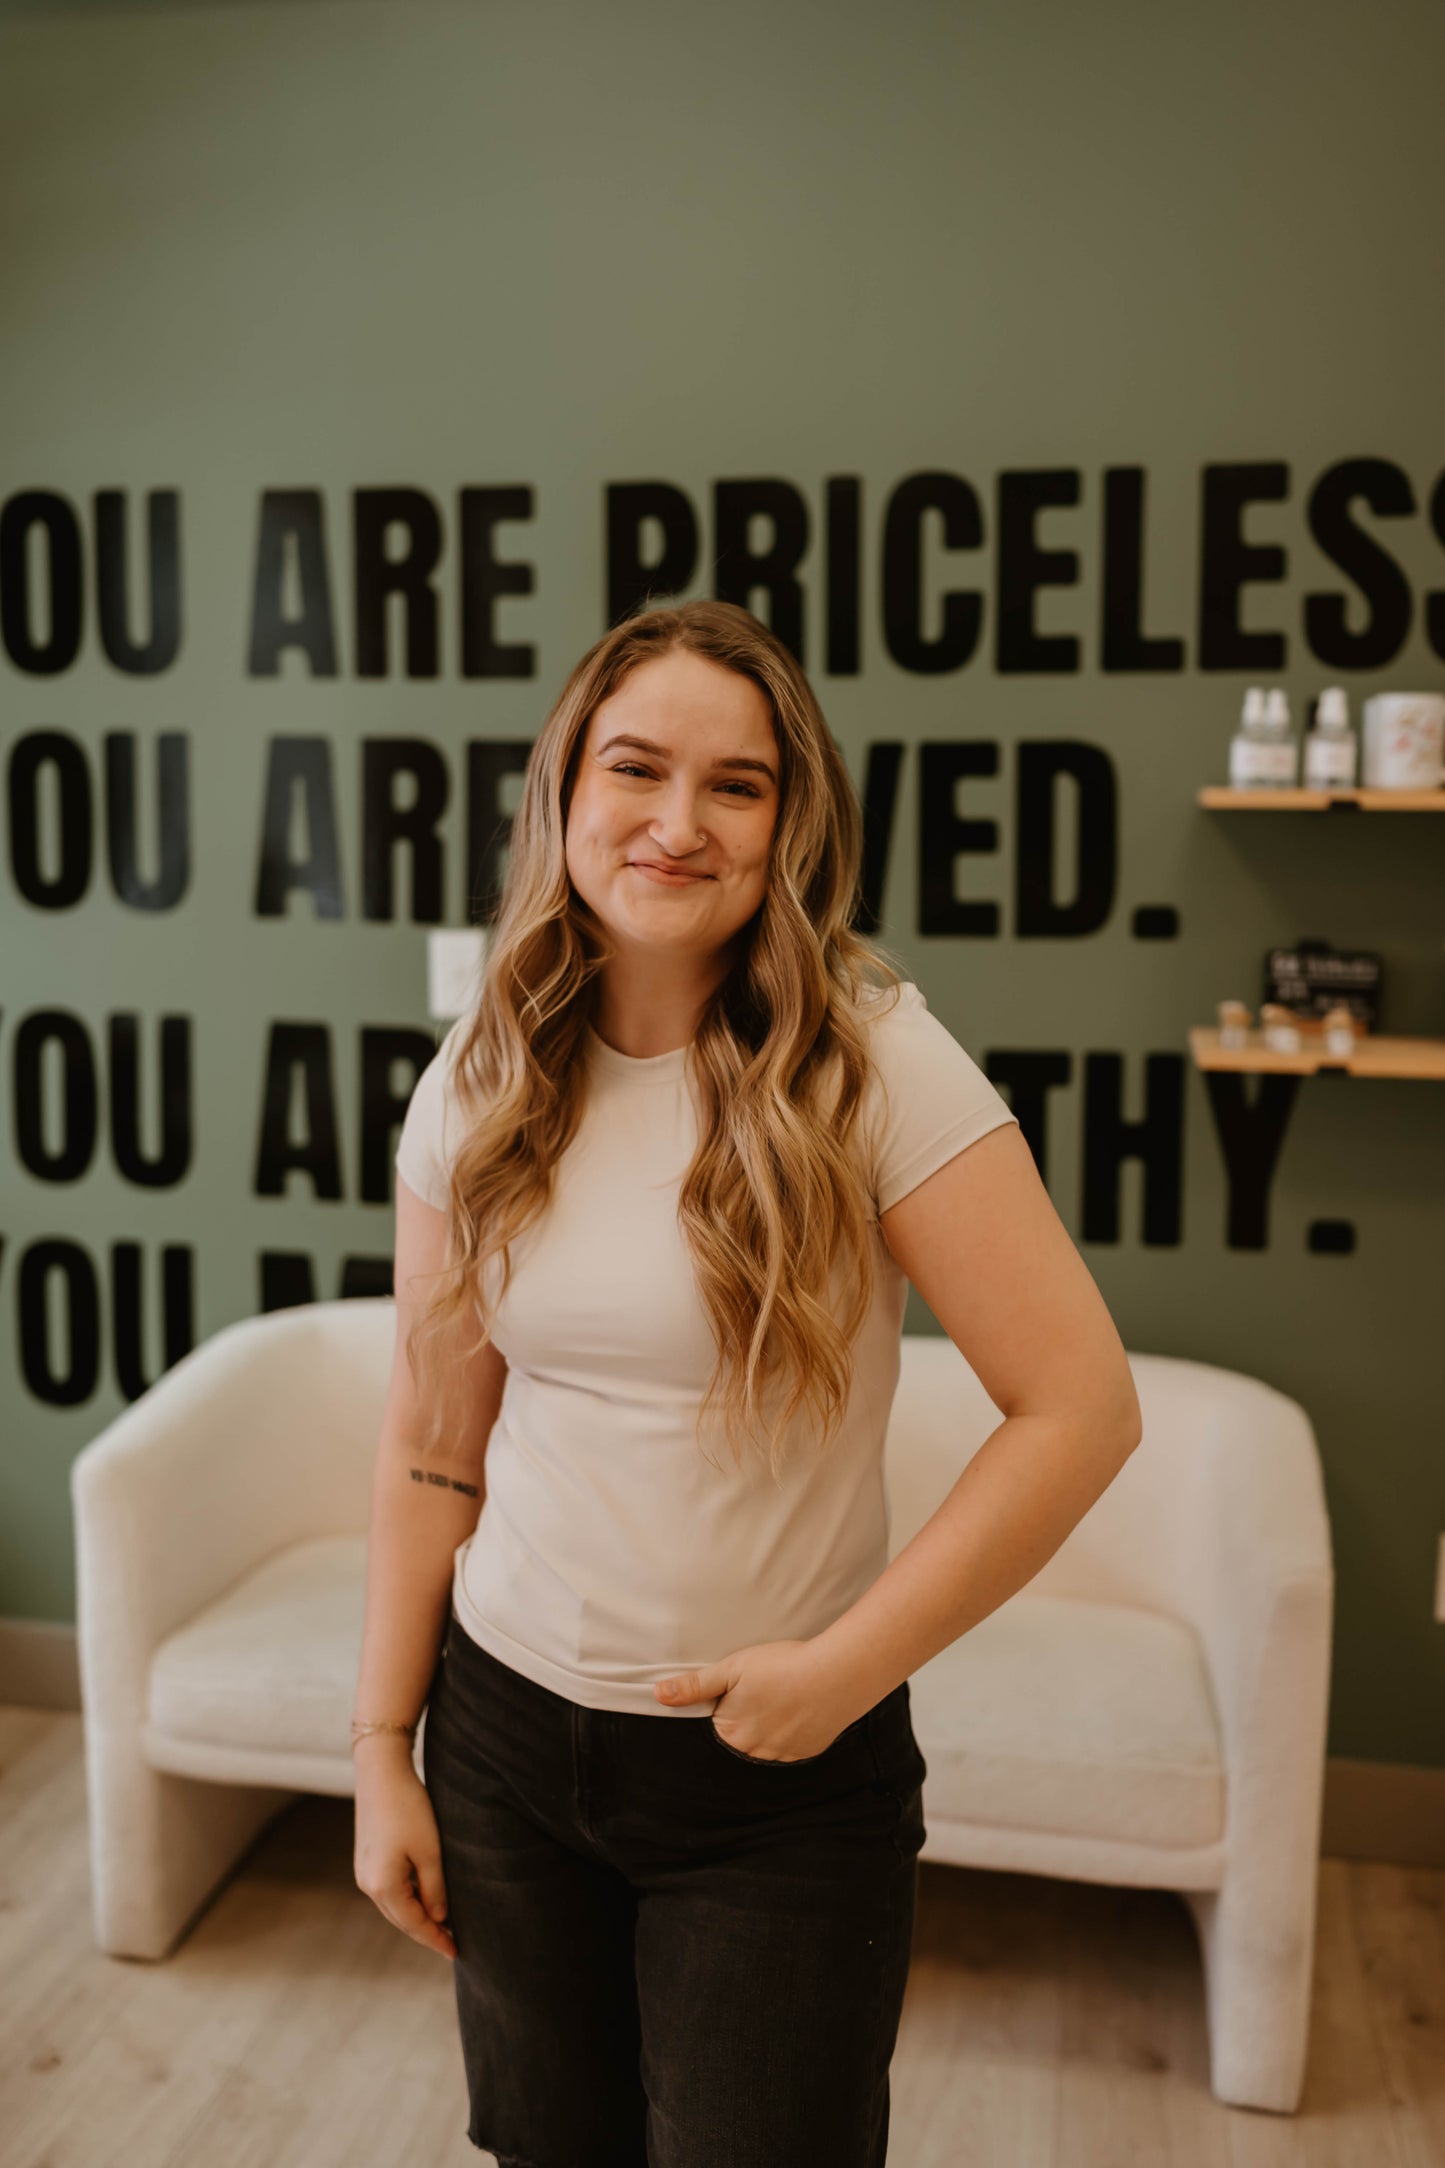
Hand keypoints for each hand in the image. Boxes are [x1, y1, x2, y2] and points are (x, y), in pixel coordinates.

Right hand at [353, 1743, 456, 1960]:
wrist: (381, 1772)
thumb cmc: (409, 1808)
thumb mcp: (431, 1851)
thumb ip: (435, 1888)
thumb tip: (439, 1917)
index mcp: (383, 1886)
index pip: (415, 1924)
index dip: (436, 1940)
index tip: (456, 1953)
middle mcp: (368, 1885)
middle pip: (402, 1919)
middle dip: (427, 1932)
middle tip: (453, 1943)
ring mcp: (364, 1872)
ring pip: (394, 1906)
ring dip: (417, 1916)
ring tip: (442, 1925)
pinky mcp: (366, 1859)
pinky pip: (389, 1890)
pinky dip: (407, 1899)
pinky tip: (424, 1898)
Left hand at [652, 1638, 861, 1761]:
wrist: (836, 1674)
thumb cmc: (782, 1666)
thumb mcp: (732, 1669)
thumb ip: (695, 1685)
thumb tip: (659, 1695)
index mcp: (731, 1733)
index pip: (719, 1721)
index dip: (729, 1701)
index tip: (744, 1687)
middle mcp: (754, 1752)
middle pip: (742, 1734)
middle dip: (750, 1714)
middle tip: (768, 1687)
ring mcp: (783, 1755)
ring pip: (768, 1740)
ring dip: (772, 1723)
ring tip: (786, 1694)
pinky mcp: (808, 1752)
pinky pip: (792, 1743)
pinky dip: (794, 1728)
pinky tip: (801, 1706)